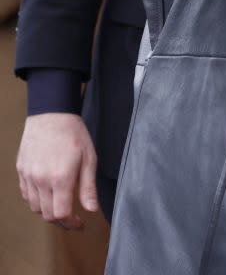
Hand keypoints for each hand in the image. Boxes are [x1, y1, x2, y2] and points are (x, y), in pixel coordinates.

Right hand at [16, 113, 98, 228]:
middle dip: (62, 221)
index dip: (71, 224)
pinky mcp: (21, 170)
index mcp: (60, 177)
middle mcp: (41, 179)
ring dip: (48, 211)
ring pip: (35, 207)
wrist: (52, 113)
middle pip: (48, 214)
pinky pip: (26, 194)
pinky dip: (36, 199)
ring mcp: (29, 175)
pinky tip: (48, 193)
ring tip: (61, 204)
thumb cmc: (73, 133)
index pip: (61, 214)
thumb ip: (88, 186)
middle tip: (73, 218)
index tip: (80, 223)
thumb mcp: (89, 158)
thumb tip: (91, 209)